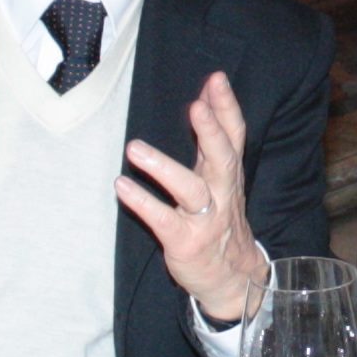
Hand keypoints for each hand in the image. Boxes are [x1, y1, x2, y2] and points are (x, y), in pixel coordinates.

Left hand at [121, 71, 264, 322]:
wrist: (232, 277)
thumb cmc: (219, 218)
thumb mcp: (221, 179)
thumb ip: (213, 141)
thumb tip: (205, 96)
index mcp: (228, 174)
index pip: (234, 136)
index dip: (227, 107)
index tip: (216, 79)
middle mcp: (221, 193)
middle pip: (222, 158)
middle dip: (211, 131)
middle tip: (197, 106)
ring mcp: (205, 219)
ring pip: (190, 190)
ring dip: (163, 168)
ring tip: (134, 148)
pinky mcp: (185, 241)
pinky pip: (162, 219)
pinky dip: (142, 202)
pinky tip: (122, 187)